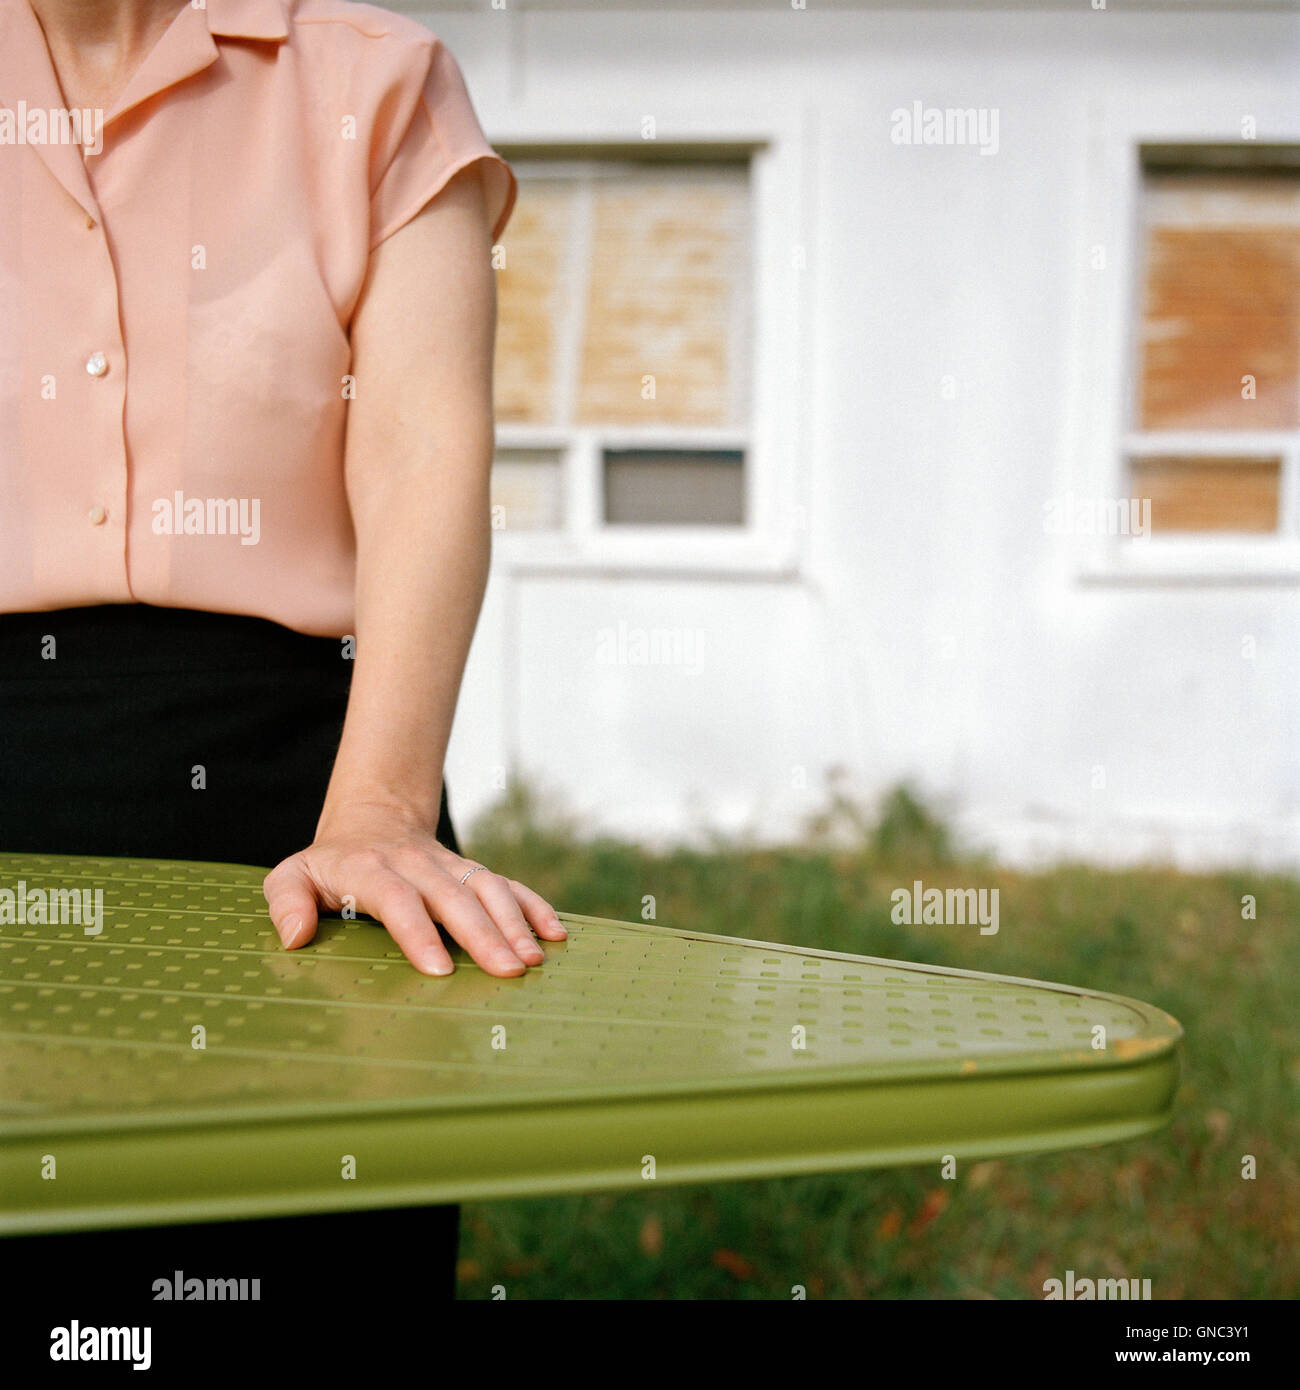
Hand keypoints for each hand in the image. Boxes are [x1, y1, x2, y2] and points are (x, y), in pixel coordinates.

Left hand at [261, 799, 565, 976]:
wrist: (373, 820)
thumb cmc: (329, 865)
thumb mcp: (293, 876)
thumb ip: (286, 901)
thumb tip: (295, 935)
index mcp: (370, 869)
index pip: (399, 899)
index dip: (419, 933)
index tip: (438, 969)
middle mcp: (417, 864)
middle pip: (454, 897)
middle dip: (483, 935)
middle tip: (507, 972)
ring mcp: (450, 866)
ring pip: (487, 889)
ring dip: (514, 923)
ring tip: (533, 960)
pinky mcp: (471, 871)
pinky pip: (508, 885)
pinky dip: (533, 906)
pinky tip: (555, 933)